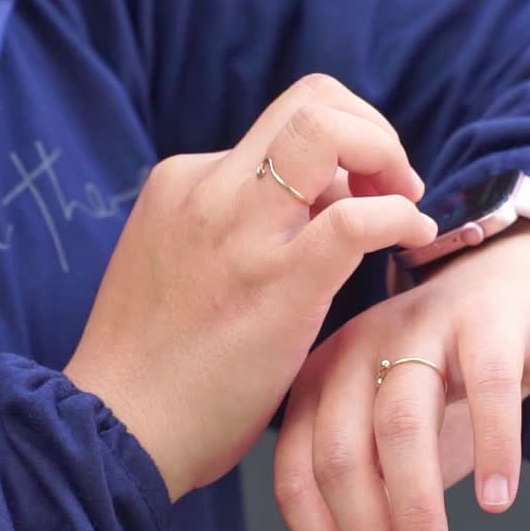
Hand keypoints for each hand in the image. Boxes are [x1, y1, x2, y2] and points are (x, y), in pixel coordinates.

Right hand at [64, 74, 437, 500]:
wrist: (115, 430)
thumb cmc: (156, 364)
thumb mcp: (182, 262)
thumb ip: (240, 223)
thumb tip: (324, 200)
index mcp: (185, 180)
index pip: (284, 124)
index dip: (340, 142)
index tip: (359, 188)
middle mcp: (210, 188)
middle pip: (312, 100)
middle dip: (372, 129)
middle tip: (396, 184)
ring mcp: (240, 231)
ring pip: (329, 131)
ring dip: (387, 155)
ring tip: (406, 205)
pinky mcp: (277, 284)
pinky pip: (357, 219)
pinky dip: (400, 217)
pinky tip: (414, 239)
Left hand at [273, 222, 529, 530]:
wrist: (511, 287)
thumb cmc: (443, 376)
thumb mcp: (392, 432)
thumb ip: (377, 493)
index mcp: (319, 382)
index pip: (297, 473)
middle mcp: (355, 350)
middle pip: (341, 454)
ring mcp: (416, 328)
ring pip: (401, 426)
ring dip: (415, 510)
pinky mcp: (483, 318)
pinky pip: (486, 386)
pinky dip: (493, 448)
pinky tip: (498, 500)